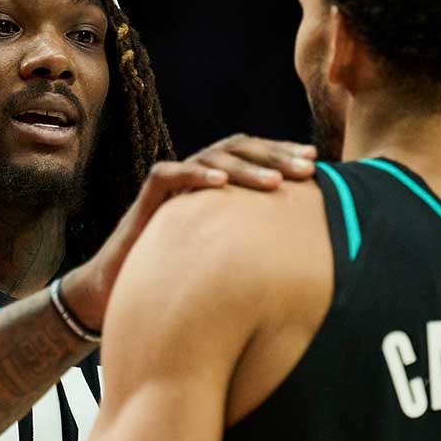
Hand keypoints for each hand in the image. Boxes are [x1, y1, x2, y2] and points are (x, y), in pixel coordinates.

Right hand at [62, 135, 317, 328]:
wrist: (124, 291)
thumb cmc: (182, 278)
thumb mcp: (230, 258)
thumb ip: (258, 246)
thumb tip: (311, 256)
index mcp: (220, 185)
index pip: (254, 155)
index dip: (283, 154)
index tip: (316, 163)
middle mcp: (198, 177)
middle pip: (239, 149)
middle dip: (275, 156)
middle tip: (308, 168)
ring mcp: (173, 183)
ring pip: (211, 157)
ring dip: (246, 167)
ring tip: (276, 182)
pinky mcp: (147, 198)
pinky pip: (170, 175)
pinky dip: (194, 173)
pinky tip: (220, 182)